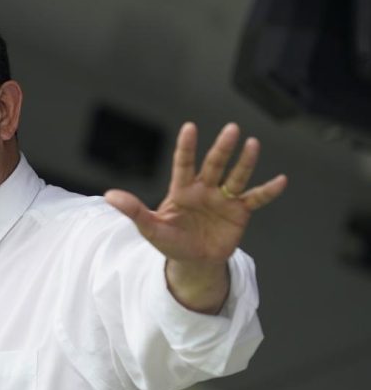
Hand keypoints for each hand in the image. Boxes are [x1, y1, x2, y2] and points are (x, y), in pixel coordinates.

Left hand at [105, 122, 286, 310]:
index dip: (186, 147)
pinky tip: (281, 180)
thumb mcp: (150, 227)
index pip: (183, 164)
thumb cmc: (170, 241)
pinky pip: (255, 199)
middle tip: (231, 129)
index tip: (189, 128)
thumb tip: (108, 196)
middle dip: (222, 148)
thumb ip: (133, 210)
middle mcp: (205, 189)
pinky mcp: (239, 212)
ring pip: (235, 176)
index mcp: (182, 190)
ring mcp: (223, 199)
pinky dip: (268, 191)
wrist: (193, 261)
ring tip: (253, 144)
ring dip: (245, 162)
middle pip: (214, 165)